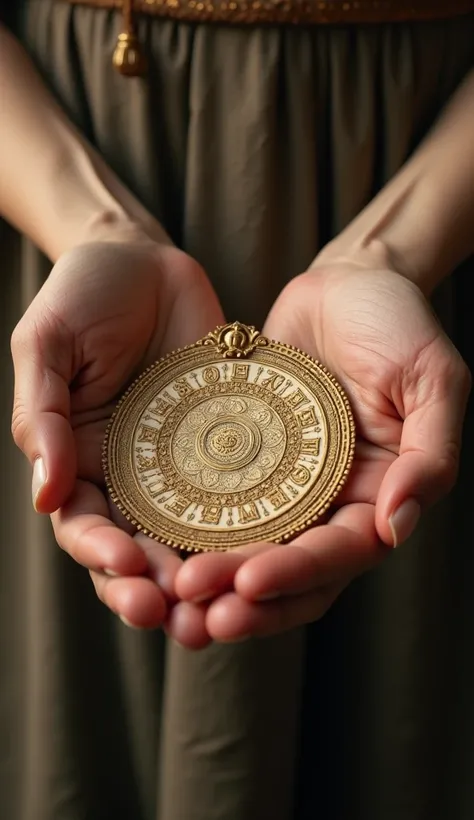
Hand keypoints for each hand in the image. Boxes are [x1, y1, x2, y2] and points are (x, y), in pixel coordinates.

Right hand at [11, 220, 223, 633]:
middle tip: (178, 618)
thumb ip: (41, 414)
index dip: (100, 556)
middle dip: (154, 588)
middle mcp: (128, 476)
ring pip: (191, 536)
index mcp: (77, 461)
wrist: (143, 257)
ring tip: (224, 609)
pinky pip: (240, 491)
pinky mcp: (227, 444)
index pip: (82, 526)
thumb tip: (45, 494)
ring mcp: (180, 465)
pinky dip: (249, 526)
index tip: (128, 569)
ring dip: (204, 576)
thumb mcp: (46, 344)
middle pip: (137, 551)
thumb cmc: (81, 294)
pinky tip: (270, 550)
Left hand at [171, 262, 469, 644]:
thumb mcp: (433, 379)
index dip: (299, 573)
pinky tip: (151, 543)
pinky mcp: (246, 461)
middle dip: (246, 598)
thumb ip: (431, 455)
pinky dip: (191, 528)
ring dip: (213, 580)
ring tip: (170, 597)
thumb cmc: (399, 322)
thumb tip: (398, 528)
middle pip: (290, 571)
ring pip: (249, 548)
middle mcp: (330, 501)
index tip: (250, 583)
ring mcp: (285, 484)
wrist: (345, 282)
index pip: (342, 553)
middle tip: (197, 614)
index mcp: (380, 494)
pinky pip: (216, 501)